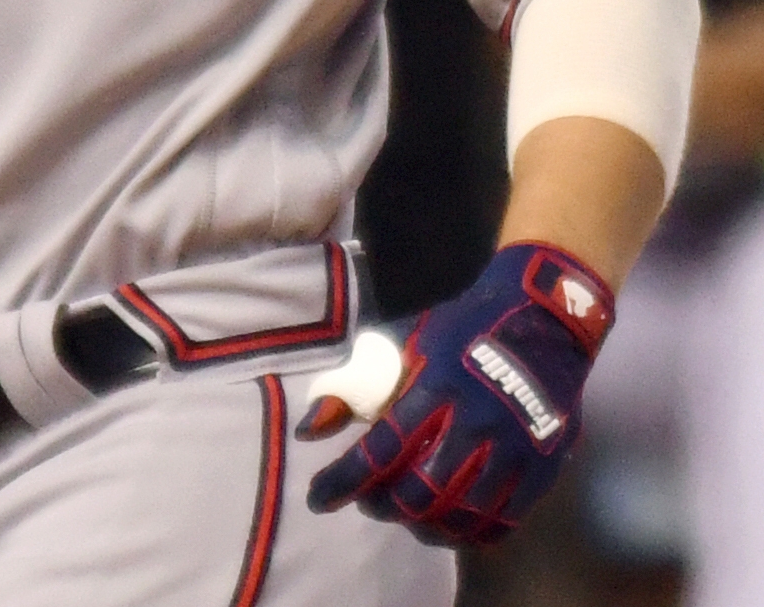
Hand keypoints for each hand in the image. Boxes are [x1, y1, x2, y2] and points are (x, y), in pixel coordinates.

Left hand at [302, 242, 615, 547]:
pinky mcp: (545, 466)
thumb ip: (353, 385)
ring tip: (405, 519)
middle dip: (384, 506)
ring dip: (423, 526)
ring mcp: (516, 447)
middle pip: (421, 490)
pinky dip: (470, 534)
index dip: (344, 481)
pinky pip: (505, 520)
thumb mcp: (399, 342)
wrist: (542, 320)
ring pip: (463, 513)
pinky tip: (448, 528)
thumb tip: (307, 432)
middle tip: (369, 503)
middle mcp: (477, 421)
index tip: (316, 500)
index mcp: (435, 387)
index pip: (381, 448)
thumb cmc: (460, 331)